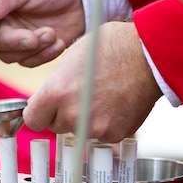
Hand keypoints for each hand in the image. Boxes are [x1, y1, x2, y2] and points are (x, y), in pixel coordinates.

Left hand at [23, 21, 161, 139]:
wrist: (149, 55)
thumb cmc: (112, 47)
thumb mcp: (72, 58)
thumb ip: (57, 84)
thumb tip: (50, 98)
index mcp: (56, 94)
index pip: (33, 119)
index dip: (40, 112)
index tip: (47, 108)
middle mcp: (73, 115)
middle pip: (56, 126)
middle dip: (64, 114)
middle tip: (82, 95)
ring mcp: (94, 128)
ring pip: (79, 131)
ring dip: (86, 120)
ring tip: (102, 96)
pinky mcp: (114, 134)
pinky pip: (101, 134)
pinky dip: (106, 123)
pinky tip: (115, 103)